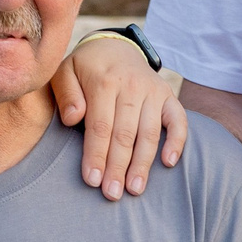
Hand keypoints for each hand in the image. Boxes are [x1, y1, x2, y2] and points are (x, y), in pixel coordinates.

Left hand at [54, 37, 188, 200]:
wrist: (115, 47)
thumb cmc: (85, 69)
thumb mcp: (64, 72)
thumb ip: (66, 94)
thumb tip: (73, 119)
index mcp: (104, 81)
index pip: (100, 125)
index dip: (97, 155)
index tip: (92, 180)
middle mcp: (132, 85)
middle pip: (125, 133)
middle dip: (118, 167)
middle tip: (112, 194)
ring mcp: (154, 91)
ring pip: (150, 132)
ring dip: (143, 164)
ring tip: (135, 189)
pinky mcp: (168, 96)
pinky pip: (178, 120)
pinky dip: (177, 141)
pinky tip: (168, 163)